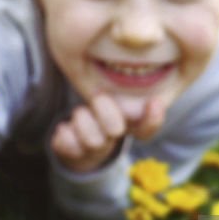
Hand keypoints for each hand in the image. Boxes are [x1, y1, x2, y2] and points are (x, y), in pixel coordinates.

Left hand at [50, 93, 165, 172]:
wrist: (78, 149)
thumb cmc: (99, 114)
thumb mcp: (114, 100)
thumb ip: (123, 90)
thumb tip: (140, 65)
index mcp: (126, 128)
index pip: (146, 130)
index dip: (153, 119)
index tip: (154, 102)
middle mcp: (111, 141)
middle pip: (115, 131)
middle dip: (106, 112)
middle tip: (99, 97)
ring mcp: (91, 150)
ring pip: (92, 140)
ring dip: (82, 119)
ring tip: (80, 112)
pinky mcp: (70, 154)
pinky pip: (67, 145)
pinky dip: (65, 132)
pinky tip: (65, 127)